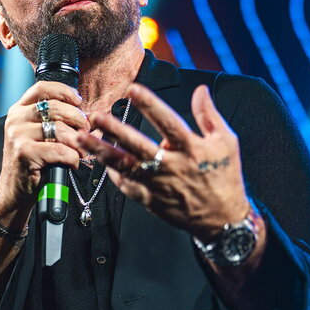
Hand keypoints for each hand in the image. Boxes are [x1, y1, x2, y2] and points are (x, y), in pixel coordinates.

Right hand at [0, 81, 88, 215]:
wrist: (14, 191)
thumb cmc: (32, 162)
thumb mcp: (39, 135)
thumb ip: (56, 121)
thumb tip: (88, 115)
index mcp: (19, 110)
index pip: (42, 88)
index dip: (64, 92)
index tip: (78, 102)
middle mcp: (16, 119)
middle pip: (56, 108)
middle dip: (78, 119)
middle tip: (86, 132)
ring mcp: (18, 135)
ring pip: (60, 129)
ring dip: (77, 142)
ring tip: (80, 152)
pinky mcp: (24, 152)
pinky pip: (60, 150)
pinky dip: (72, 158)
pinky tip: (71, 163)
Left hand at [76, 83, 248, 241]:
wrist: (223, 219)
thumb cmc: (225, 177)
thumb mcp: (226, 141)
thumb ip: (209, 115)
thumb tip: (199, 90)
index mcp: (192, 149)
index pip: (169, 122)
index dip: (151, 105)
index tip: (133, 89)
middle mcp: (172, 167)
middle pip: (139, 146)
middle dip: (116, 130)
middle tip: (97, 116)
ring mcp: (159, 185)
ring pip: (125, 167)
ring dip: (102, 151)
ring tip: (83, 138)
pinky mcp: (151, 201)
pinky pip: (126, 185)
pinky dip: (112, 173)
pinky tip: (101, 160)